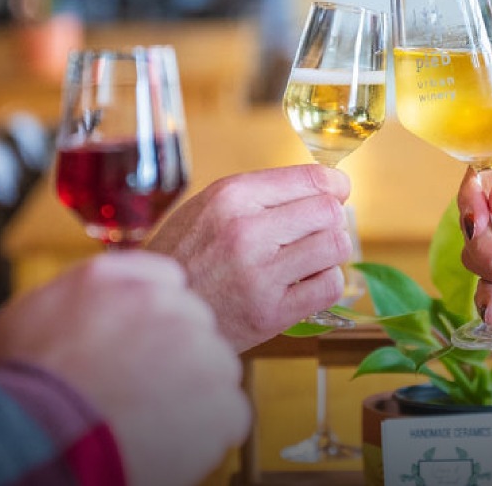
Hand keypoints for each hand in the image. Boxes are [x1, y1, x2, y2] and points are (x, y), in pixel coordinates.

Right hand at [0, 253, 247, 485]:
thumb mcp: (36, 306)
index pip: (169, 285)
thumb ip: (89, 286)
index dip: (153, 320)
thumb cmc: (27, 381)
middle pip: (196, 327)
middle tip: (140, 387)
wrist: (40, 436)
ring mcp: (205, 354)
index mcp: (132, 281)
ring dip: (194, 391)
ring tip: (150, 417)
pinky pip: (229, 414)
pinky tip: (169, 441)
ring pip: (216, 369)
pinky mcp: (224, 403)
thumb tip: (115, 289)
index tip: (138, 346)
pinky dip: (208, 431)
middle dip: (174, 354)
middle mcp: (174, 307)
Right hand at [147, 165, 353, 350]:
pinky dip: (324, 284)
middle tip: (315, 232)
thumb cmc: (184, 257)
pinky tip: (303, 285)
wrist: (154, 312)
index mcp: (231, 196)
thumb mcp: (208, 208)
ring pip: (336, 247)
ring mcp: (260, 274)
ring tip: (308, 259)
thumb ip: (261, 196)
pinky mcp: (271, 313)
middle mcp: (246, 231)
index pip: (313, 179)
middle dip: (330, 221)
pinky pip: (330, 287)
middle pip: (330, 212)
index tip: (336, 194)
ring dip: (330, 253)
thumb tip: (328, 188)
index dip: (334, 187)